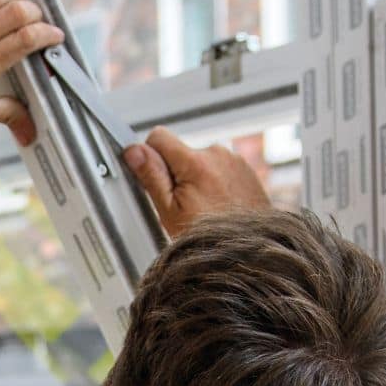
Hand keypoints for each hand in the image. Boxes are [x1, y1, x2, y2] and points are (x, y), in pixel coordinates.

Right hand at [122, 127, 272, 237]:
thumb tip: (134, 151)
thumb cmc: (212, 236)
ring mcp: (234, 160)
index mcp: (195, 162)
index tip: (156, 177)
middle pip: (180, 151)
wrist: (251, 249)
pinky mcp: (246, 169)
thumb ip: (151, 176)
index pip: (158, 136)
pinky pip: (219, 168)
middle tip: (183, 204)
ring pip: (200, 160)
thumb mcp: (170, 212)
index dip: (150, 156)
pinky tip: (218, 205)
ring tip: (204, 208)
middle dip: (176, 172)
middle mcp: (217, 154)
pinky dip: (215, 183)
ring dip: (196, 178)